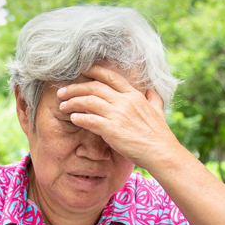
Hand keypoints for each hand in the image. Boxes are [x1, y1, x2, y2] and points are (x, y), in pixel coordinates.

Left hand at [56, 65, 180, 169]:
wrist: (162, 153)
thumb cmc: (159, 134)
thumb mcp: (159, 111)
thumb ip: (153, 99)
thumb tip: (152, 90)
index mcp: (134, 95)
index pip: (111, 77)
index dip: (94, 71)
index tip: (81, 71)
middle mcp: (125, 102)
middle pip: (94, 87)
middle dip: (75, 88)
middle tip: (62, 92)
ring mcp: (118, 115)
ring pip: (89, 101)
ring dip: (73, 102)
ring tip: (62, 106)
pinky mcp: (112, 130)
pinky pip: (90, 120)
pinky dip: (79, 118)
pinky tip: (73, 118)